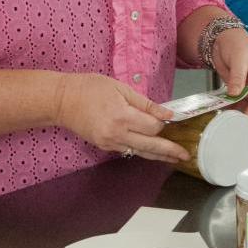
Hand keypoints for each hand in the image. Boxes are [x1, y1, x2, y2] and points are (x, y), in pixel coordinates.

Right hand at [53, 73, 187, 163]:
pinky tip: (153, 151)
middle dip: (169, 151)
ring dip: (158, 156)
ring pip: (140, 152)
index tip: (171, 119)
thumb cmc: (91, 88)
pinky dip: (142, 151)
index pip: (152, 127)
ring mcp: (110, 143)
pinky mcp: (104, 146)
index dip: (163, 124)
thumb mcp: (120, 88)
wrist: (62, 100)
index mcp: (122, 116)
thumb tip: (167, 114)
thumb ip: (145, 103)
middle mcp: (117, 134)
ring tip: (175, 159)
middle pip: (150, 146)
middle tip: (185, 155)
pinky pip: (128, 150)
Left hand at [212, 28, 247, 115]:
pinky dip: (233, 107)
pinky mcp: (244, 90)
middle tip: (236, 116)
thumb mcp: (239, 59)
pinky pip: (241, 102)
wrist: (222, 39)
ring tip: (229, 116)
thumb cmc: (236, 42)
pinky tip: (225, 111)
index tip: (241, 94)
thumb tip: (234, 94)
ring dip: (240, 110)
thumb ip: (237, 77)